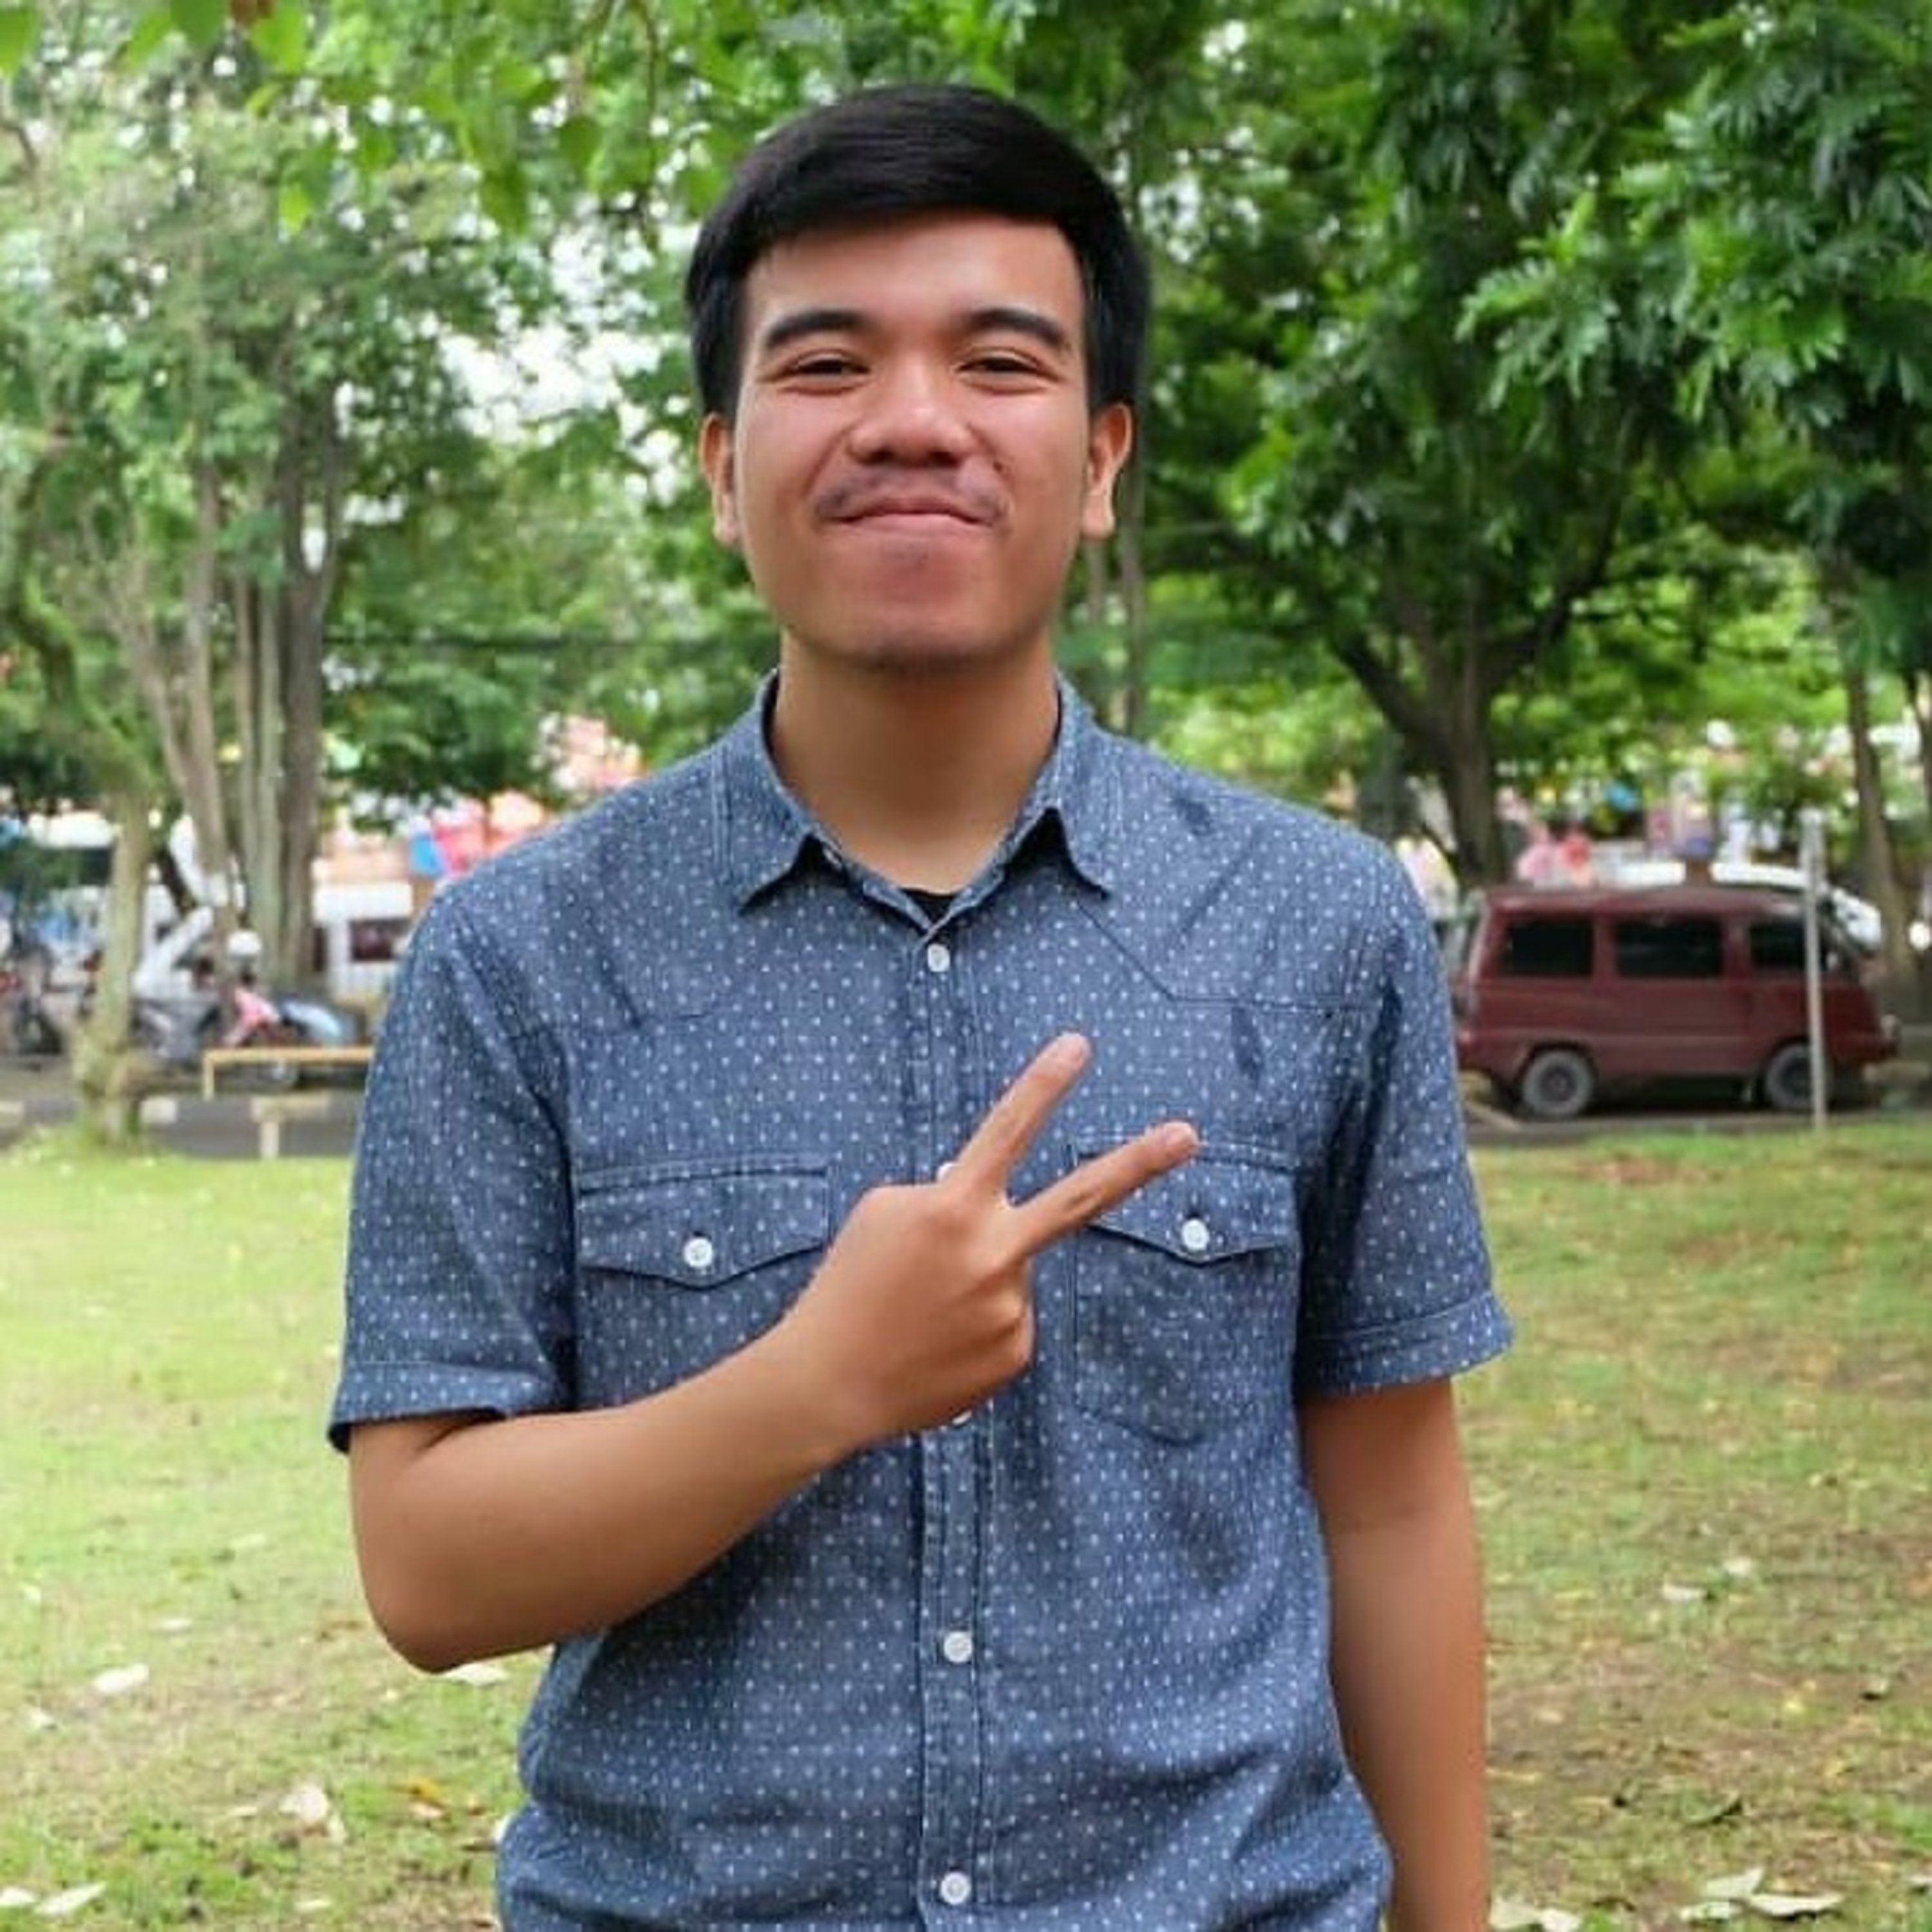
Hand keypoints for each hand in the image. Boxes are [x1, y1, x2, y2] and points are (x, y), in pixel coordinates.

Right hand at [778, 1033, 1198, 1449]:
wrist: (831, 1382)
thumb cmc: (850, 1285)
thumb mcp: (883, 1212)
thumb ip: (947, 1195)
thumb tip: (991, 1203)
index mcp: (953, 1208)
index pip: (1006, 1131)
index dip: (1043, 1085)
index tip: (1078, 1045)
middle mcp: (994, 1254)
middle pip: (1081, 1196)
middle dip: (1140, 1161)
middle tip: (1189, 1135)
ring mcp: (1011, 1307)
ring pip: (1014, 1269)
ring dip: (980, 1277)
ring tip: (925, 1310)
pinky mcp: (1016, 1352)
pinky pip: (1009, 1317)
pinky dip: (977, 1322)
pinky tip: (940, 1340)